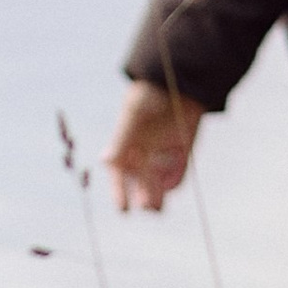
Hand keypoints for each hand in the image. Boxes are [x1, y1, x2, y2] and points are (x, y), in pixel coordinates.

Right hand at [103, 82, 203, 214]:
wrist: (179, 78)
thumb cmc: (150, 94)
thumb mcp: (134, 114)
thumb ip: (122, 138)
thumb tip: (106, 161)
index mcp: (125, 145)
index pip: (118, 176)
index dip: (119, 193)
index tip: (123, 209)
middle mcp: (142, 153)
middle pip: (139, 184)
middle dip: (141, 197)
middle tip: (145, 206)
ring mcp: (163, 154)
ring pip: (158, 184)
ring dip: (156, 196)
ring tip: (156, 207)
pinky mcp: (182, 152)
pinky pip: (178, 173)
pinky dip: (175, 181)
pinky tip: (172, 185)